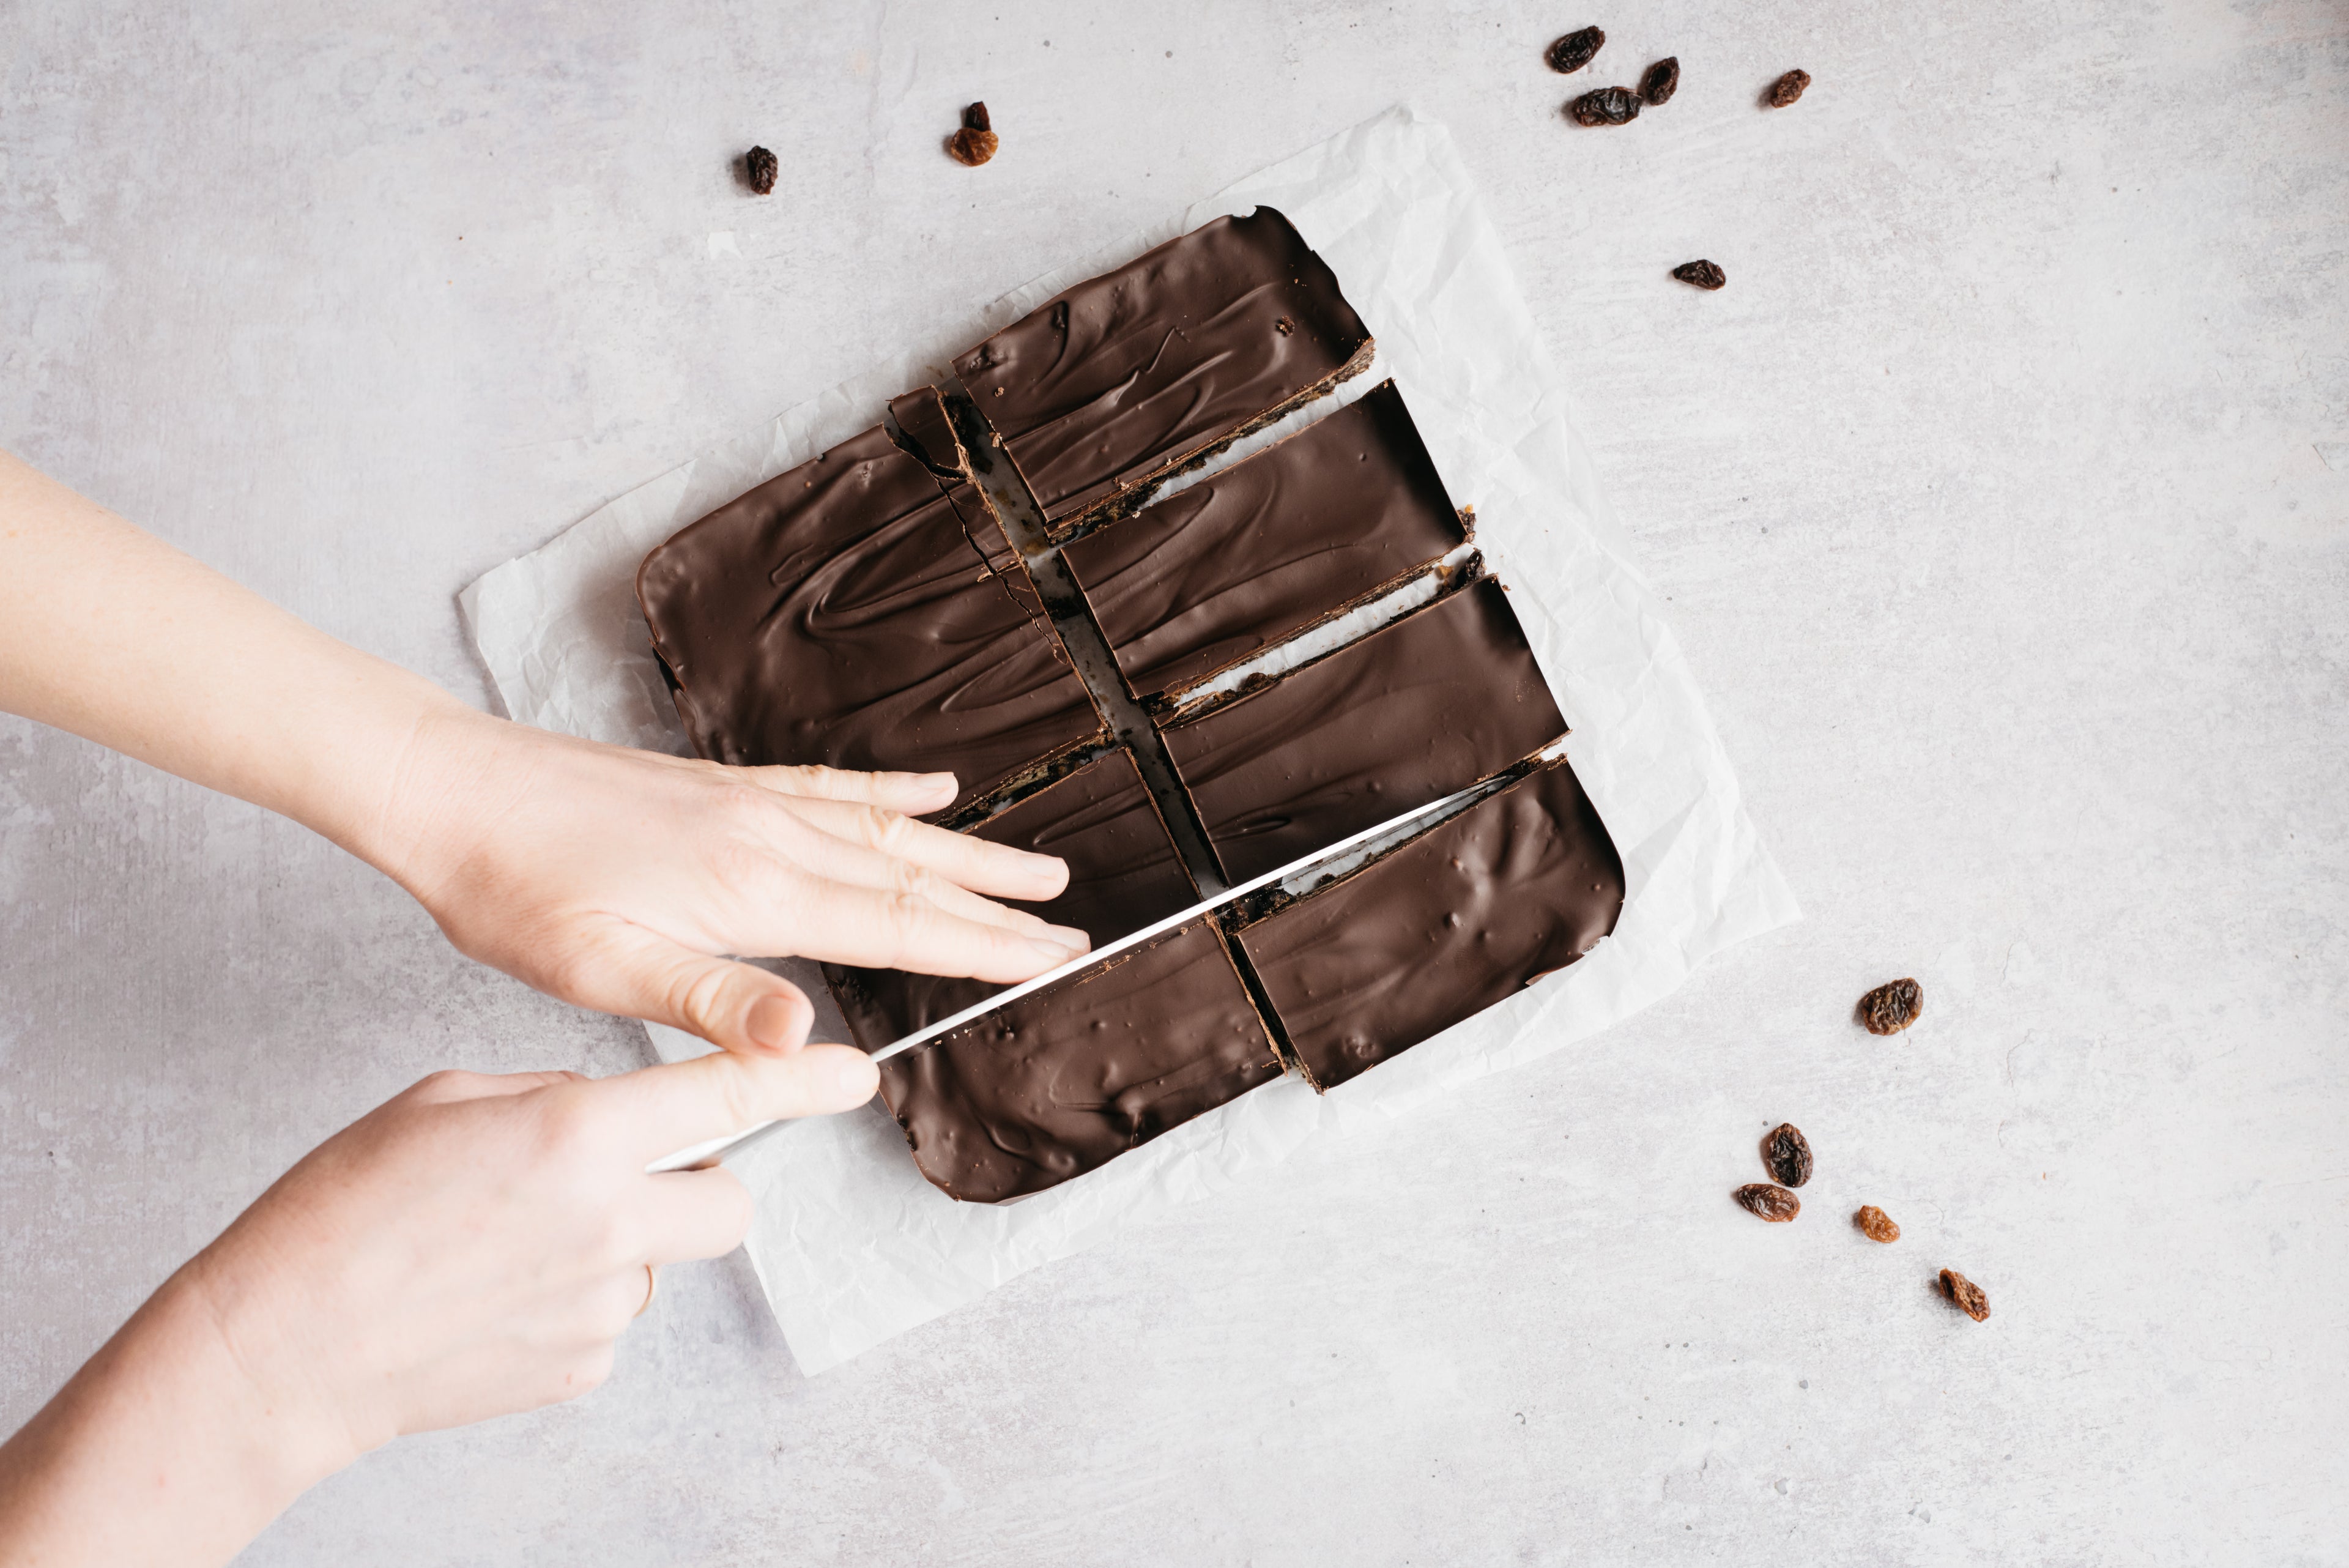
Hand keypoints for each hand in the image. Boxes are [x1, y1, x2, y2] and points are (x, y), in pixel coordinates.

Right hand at [0, 1033, 873, 1566]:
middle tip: (625, 1179)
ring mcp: (602, 1303)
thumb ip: (555, 1098)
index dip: (803, 1079)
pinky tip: (499, 1298)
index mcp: (576, 1138)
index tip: (856, 1072)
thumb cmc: (344, 1211)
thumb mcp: (448, 1101)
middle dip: (699, 1185)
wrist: (285, 1345)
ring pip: (665, 1261)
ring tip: (514, 1247)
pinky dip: (577, 1301)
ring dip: (622, 1245)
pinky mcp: (582, 1365)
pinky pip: (616, 1317)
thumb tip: (613, 1111)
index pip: (726, 1095)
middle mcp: (608, 1221)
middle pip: (730, 1200)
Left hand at [1, 452, 1089, 1058]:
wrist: (452, 790)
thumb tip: (808, 1040)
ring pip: (886, 832)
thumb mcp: (604, 968)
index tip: (1056, 956)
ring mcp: (751, 804)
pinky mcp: (722, 788)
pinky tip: (928, 790)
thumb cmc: (517, 888)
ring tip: (1033, 865)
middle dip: (998, 905)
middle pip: (913, 876)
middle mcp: (772, 837)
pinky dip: (891, 794)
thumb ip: (715, 1000)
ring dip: (965, 853)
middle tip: (1076, 921)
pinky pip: (831, 788)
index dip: (982, 947)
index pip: (898, 926)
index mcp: (756, 890)